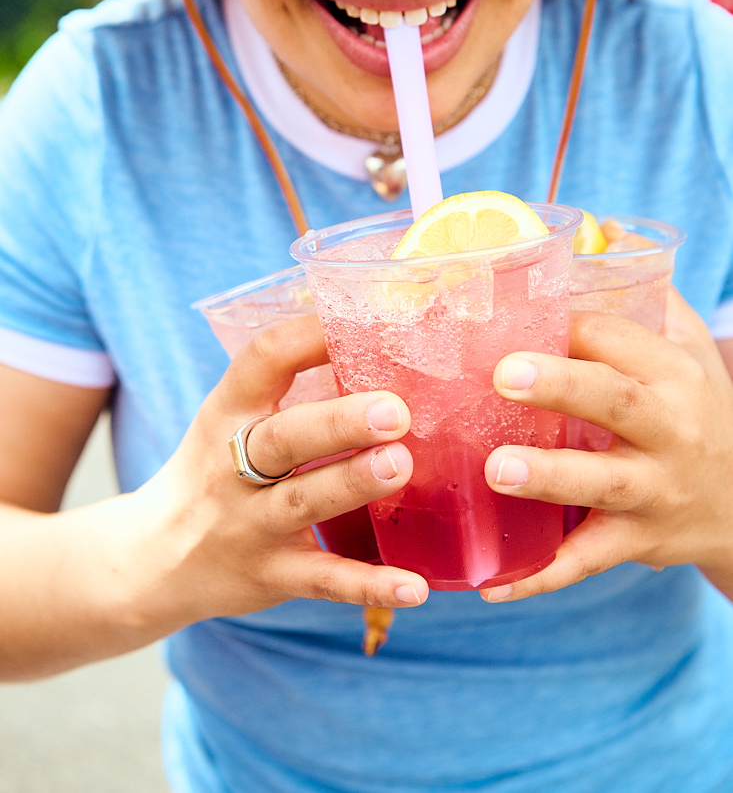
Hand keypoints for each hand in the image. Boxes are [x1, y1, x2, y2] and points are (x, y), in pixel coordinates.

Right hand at [122, 315, 427, 630]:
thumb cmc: (214, 469)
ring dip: (353, 483)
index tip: (357, 323)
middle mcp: (232, 466)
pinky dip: (368, 585)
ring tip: (401, 465)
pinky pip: (322, 581)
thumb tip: (375, 340)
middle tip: (395, 410)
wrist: (152, 559)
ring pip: (303, 502)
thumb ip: (289, 388)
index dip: (307, 338)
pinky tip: (414, 587)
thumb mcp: (232, 420)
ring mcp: (249, 525)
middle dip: (339, 422)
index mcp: (228, 413)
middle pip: (284, 438)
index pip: (263, 361)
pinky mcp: (270, 576)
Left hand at [480, 288, 732, 602]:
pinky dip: (540, 575)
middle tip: (502, 375)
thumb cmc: (696, 412)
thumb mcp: (686, 351)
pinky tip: (491, 584)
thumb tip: (600, 226)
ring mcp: (653, 491)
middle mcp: (668, 430)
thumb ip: (644, 293)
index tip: (509, 313)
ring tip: (496, 470)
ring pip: (601, 486)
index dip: (564, 327)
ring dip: (549, 478)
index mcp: (671, 373)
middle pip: (615, 403)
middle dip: (560, 386)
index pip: (616, 339)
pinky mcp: (637, 543)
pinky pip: (586, 561)